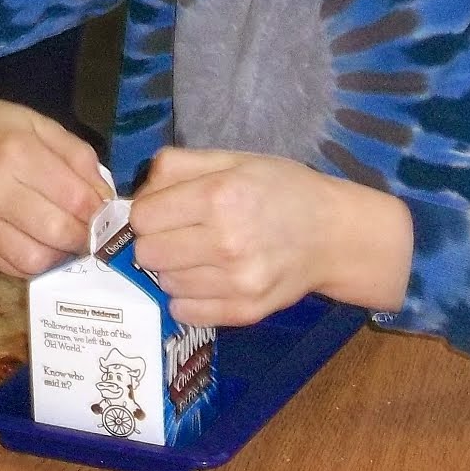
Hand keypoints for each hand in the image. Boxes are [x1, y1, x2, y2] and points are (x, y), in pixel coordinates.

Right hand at [0, 82, 109, 276]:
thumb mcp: (40, 124)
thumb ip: (78, 157)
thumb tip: (105, 199)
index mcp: (16, 152)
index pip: (75, 198)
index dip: (100, 211)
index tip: (107, 212)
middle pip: (58, 232)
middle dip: (86, 236)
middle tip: (93, 230)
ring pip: (36, 259)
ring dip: (61, 255)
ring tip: (67, 239)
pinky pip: (13, 269)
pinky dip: (36, 263)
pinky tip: (41, 244)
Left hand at [128, 148, 412, 325]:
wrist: (333, 234)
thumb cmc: (281, 190)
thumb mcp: (234, 159)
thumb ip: (179, 166)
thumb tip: (136, 194)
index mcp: (220, 195)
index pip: (143, 216)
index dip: (148, 211)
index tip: (165, 210)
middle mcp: (226, 241)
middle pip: (147, 252)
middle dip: (156, 241)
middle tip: (182, 234)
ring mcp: (237, 282)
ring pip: (164, 283)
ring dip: (174, 270)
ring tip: (202, 254)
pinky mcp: (245, 311)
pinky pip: (184, 311)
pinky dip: (188, 297)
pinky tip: (209, 279)